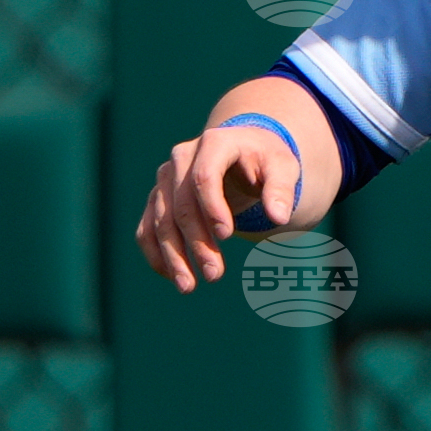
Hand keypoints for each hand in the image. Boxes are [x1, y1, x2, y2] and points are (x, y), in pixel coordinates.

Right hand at [136, 123, 299, 292]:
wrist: (243, 152)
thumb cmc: (265, 161)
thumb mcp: (283, 167)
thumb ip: (282, 189)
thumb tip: (279, 216)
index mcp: (214, 144)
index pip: (204, 176)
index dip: (212, 207)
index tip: (226, 236)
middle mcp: (182, 157)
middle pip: (182, 204)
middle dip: (197, 242)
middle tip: (215, 275)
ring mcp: (166, 178)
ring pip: (160, 220)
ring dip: (173, 255)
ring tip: (188, 287)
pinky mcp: (158, 198)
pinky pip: (147, 227)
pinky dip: (155, 253)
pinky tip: (172, 276)